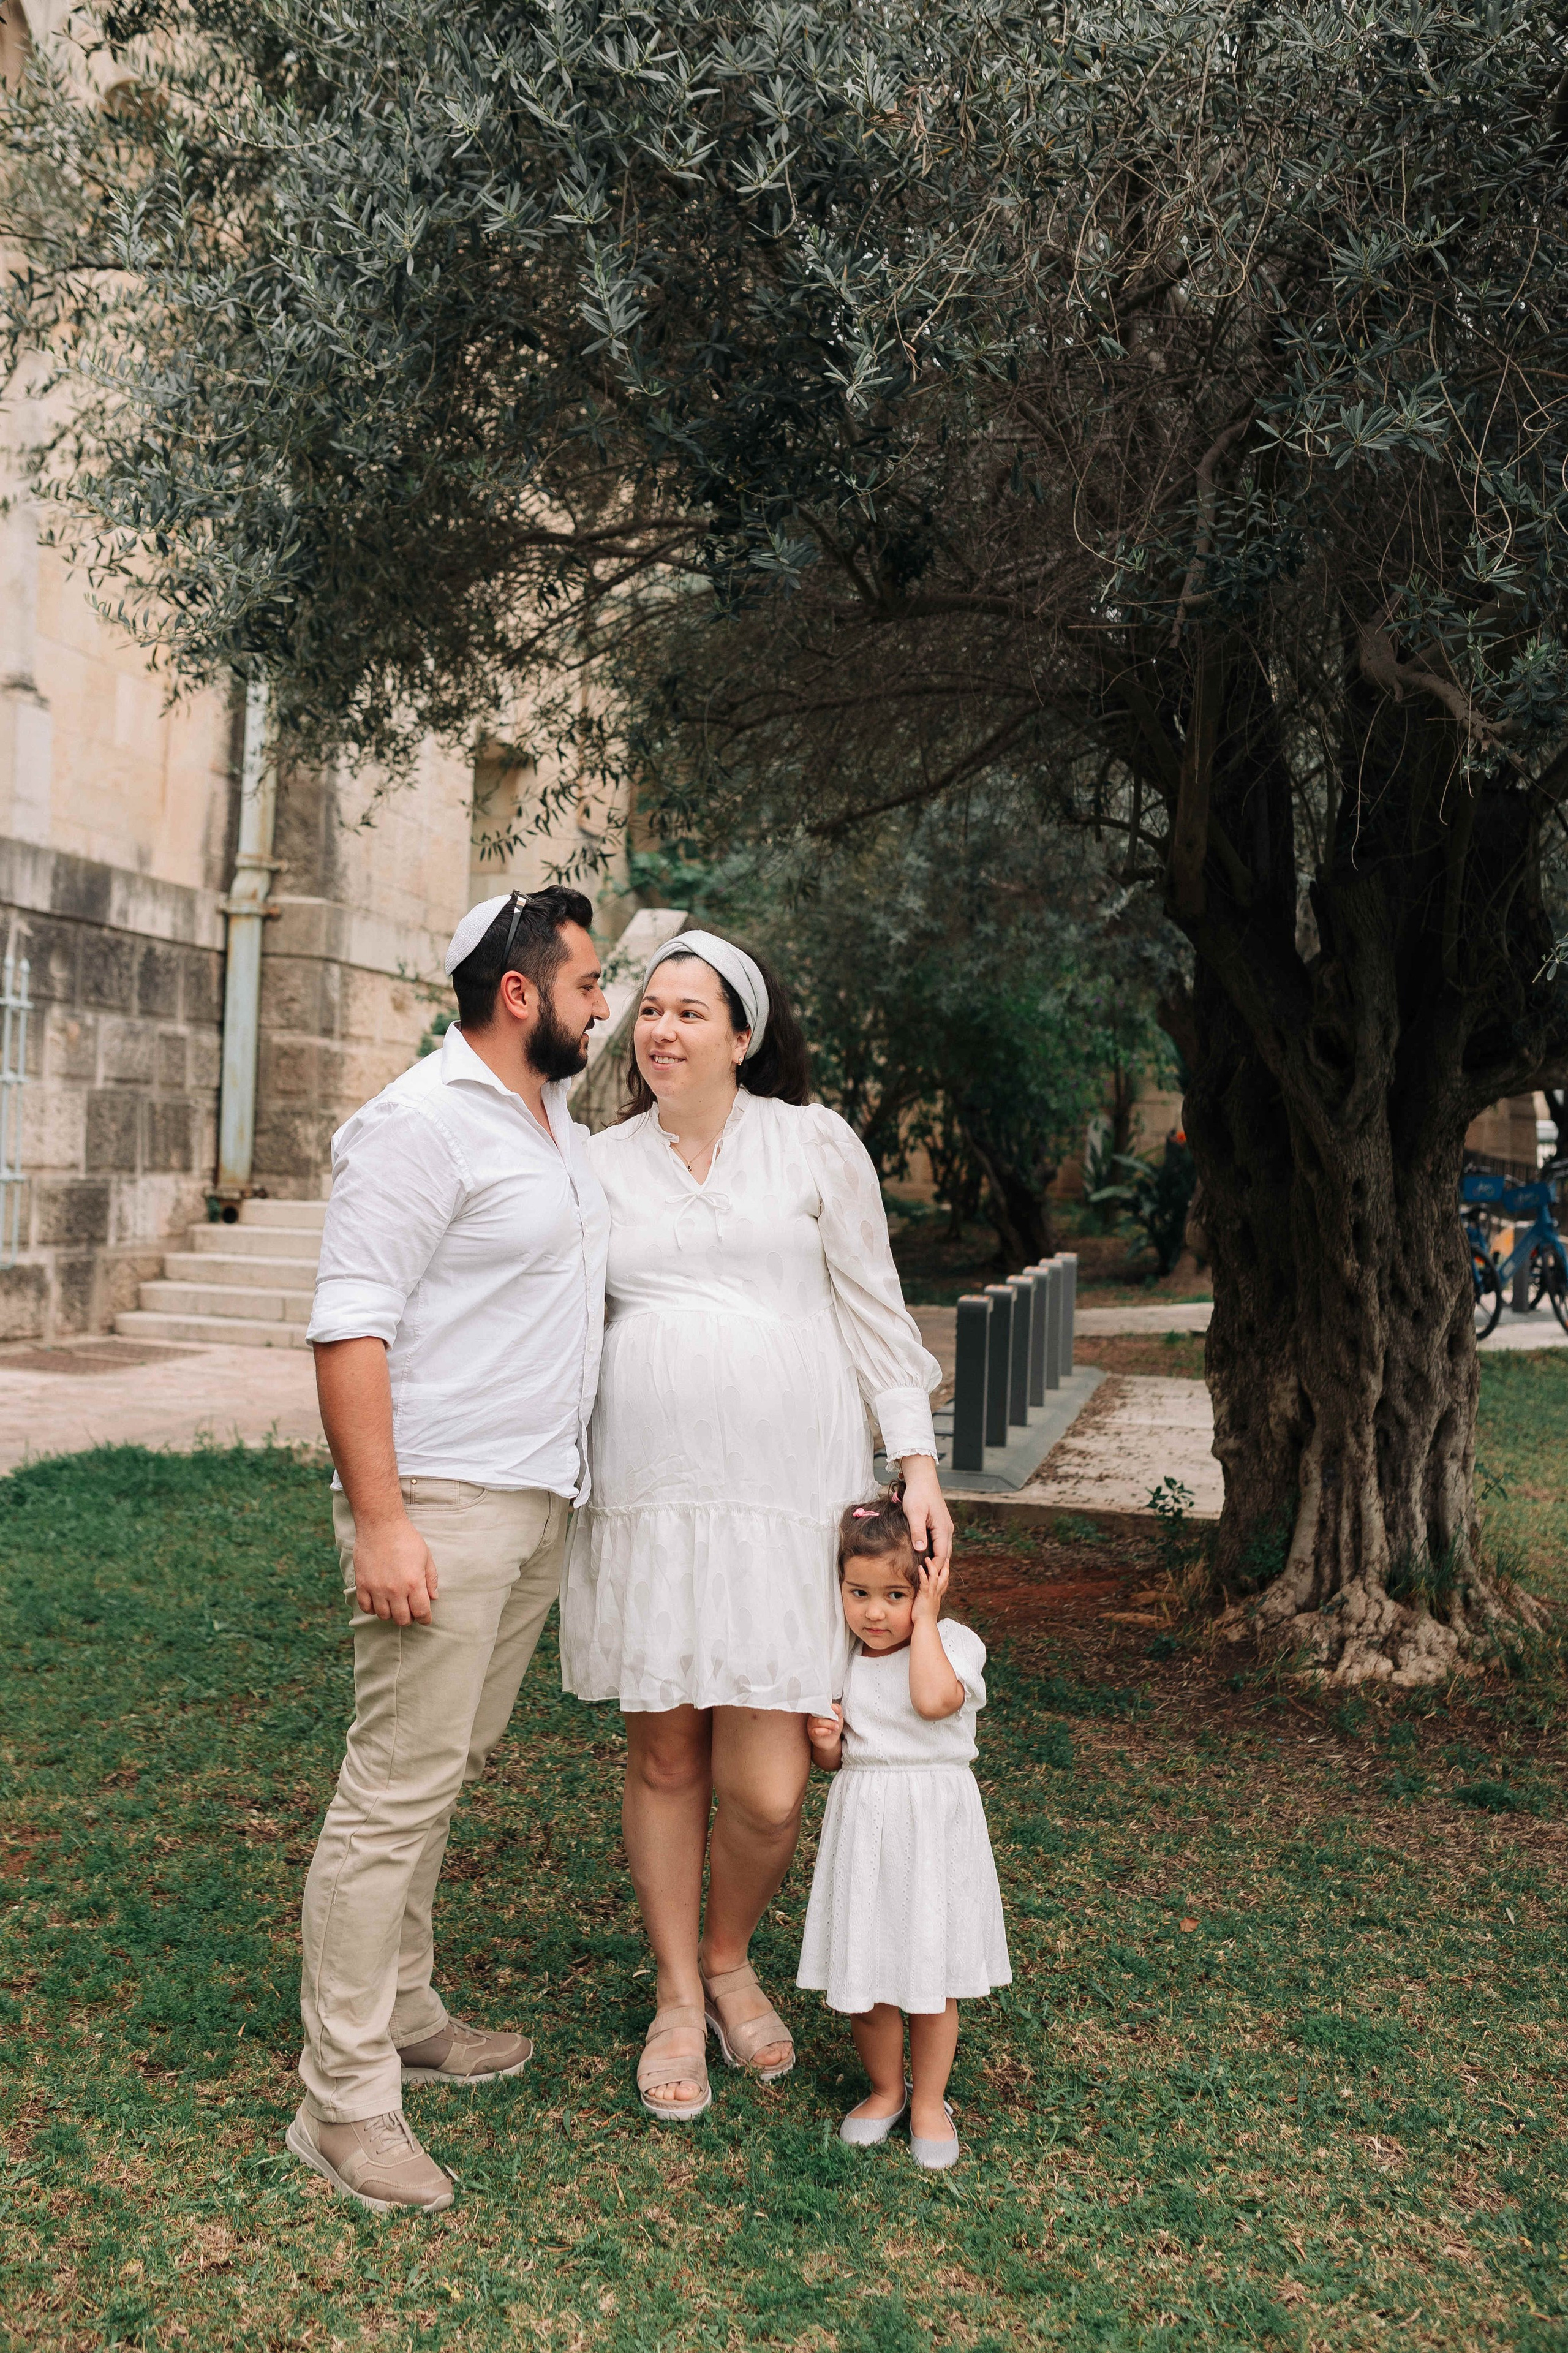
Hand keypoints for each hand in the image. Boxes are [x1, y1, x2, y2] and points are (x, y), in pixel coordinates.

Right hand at [352, 1514, 439, 1625]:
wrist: (380, 1525)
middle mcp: (395, 1590)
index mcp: (414, 1583)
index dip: (425, 1618)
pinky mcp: (362, 1584)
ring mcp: (376, 1588)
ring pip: (384, 1616)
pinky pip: (366, 1607)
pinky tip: (379, 1601)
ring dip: (391, 1614)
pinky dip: (373, 1609)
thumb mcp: (426, 1557)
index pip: (421, 1613)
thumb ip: (431, 1579)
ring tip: (395, 1604)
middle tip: (410, 1610)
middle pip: (402, 1619)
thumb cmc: (406, 1539)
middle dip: (409, 1618)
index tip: (425, 1617)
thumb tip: (434, 1597)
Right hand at [806, 1703, 842, 1750]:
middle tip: (836, 1722)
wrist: (832, 1740)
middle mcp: (813, 1716)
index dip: (828, 1707)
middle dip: (831, 1718)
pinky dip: (825, 1731)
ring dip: (830, 1725)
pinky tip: (829, 1732)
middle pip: (820, 1713)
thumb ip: (837, 1710)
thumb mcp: (839, 1717)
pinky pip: (816, 1731)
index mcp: (819, 1709)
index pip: (820, 1704)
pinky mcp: (811, 1733)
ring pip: (819, 1722)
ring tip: (835, 1727)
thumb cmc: (833, 1727)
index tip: (835, 1711)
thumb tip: (833, 1706)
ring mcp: (811, 1724)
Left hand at [899, 1455, 952, 1572]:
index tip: (925, 1580)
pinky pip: (939, 1542)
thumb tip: (920, 1550)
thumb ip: (917, 1532)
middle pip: (945, 1555)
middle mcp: (947, 1530)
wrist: (922, 1479)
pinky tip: (924, 1557)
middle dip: (937, 1568)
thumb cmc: (917, 1494)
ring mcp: (945, 1527)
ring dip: (936, 1560)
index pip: (941, 1555)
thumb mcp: (914, 1513)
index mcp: (943, 1529)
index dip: (934, 1569)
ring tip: (926, 1573)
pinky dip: (934, 1552)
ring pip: (943, 1549)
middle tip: (927, 1582)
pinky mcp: (940, 1524)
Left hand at [911, 1555, 949, 1624]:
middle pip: (944, 1577)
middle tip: (946, 1558)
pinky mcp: (924, 1595)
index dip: (946, 1574)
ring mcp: (931, 1594)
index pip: (944, 1583)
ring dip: (932, 1567)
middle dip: (944, 1567)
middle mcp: (936, 1594)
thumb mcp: (929, 1607)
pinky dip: (923, 1574)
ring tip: (928, 1558)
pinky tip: (920, 1568)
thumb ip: (929, 1601)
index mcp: (938, 1596)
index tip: (946, 1566)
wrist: (925, 1625)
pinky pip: (925, 1583)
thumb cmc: (925, 1619)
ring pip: (935, 1577)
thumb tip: (927, 1600)